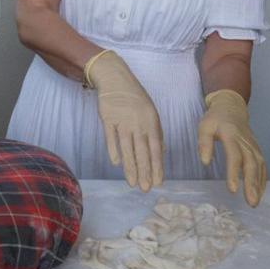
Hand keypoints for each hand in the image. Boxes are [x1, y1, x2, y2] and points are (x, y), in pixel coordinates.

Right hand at [85, 50, 163, 191]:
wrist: (116, 79)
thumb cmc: (135, 98)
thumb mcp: (151, 112)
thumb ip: (156, 132)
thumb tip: (161, 152)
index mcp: (151, 122)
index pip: (156, 148)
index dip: (157, 165)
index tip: (159, 181)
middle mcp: (138, 122)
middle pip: (142, 151)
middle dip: (145, 171)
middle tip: (146, 188)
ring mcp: (122, 121)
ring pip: (127, 148)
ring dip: (130, 167)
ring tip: (132, 183)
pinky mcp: (108, 118)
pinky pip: (111, 137)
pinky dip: (114, 150)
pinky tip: (117, 163)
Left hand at [198, 89, 266, 206]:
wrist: (231, 108)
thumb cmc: (215, 119)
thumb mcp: (204, 126)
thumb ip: (204, 143)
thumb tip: (205, 162)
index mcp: (231, 135)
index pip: (234, 156)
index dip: (234, 173)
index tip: (232, 190)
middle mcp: (245, 142)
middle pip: (251, 164)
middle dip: (252, 184)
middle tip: (251, 202)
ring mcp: (253, 146)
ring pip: (259, 166)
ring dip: (259, 185)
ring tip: (254, 202)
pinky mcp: (256, 150)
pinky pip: (262, 166)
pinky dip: (262, 180)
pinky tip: (259, 193)